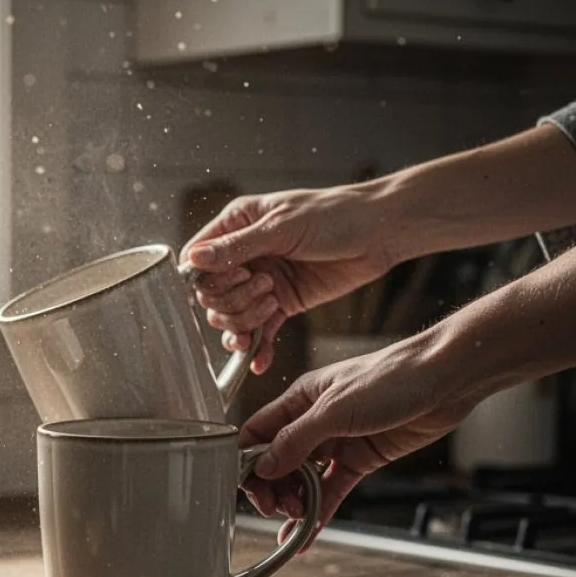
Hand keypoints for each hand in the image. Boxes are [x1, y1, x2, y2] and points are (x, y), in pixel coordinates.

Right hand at [183, 183, 399, 372]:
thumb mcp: (282, 227)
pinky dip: (258, 348)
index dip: (207, 278)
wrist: (380, 233)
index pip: (198, 259)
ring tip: (272, 306)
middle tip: (265, 288)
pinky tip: (259, 361)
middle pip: (212, 294)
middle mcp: (245, 255)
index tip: (236, 278)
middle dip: (233, 300)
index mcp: (238, 225)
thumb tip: (194, 260)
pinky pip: (260, 332)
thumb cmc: (335, 214)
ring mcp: (263, 282)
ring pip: (231, 316)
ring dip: (245, 321)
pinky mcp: (283, 304)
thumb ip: (237, 248)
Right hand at [239, 339, 474, 531]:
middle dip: (274, 489)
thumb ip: (296, 439)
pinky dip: (320, 512)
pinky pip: (332, 491)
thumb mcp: (335, 409)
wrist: (447, 379)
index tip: (250, 490)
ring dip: (296, 504)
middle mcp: (314, 422)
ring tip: (297, 522)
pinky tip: (308, 534)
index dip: (249, 463)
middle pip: (278, 463)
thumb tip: (263, 467)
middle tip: (279, 509)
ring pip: (304, 481)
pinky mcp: (360, 460)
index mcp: (299, 400)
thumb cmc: (393, 377)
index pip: (258, 435)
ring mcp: (337, 443)